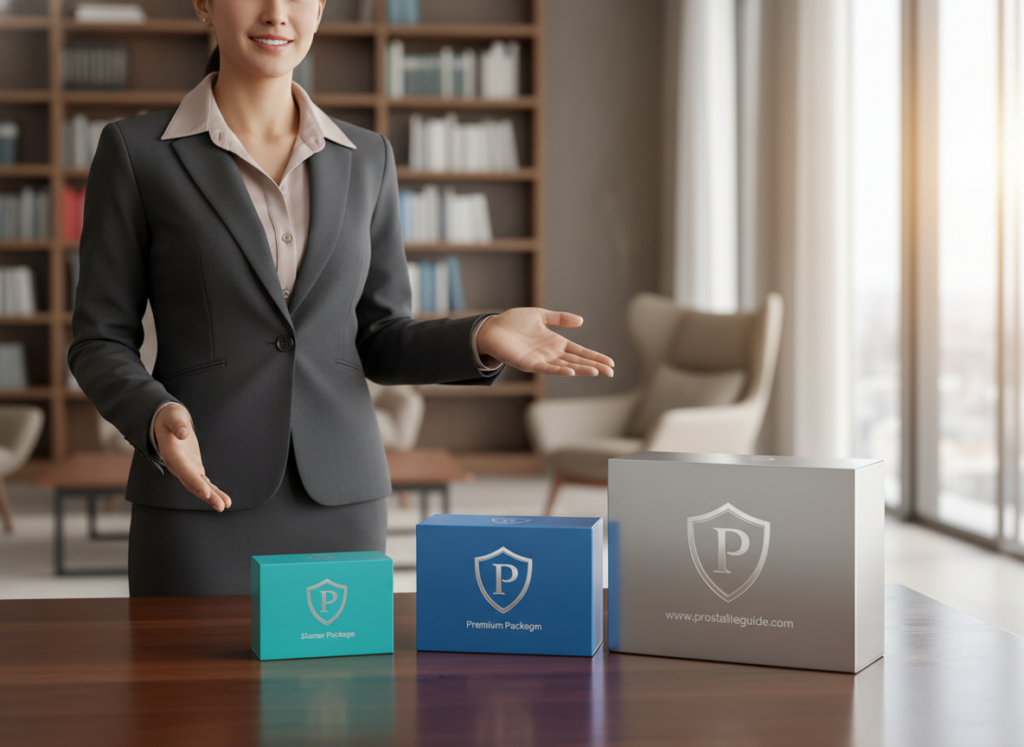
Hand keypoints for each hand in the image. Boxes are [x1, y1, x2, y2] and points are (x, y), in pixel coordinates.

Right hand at [154, 404, 231, 511]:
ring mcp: (185, 469)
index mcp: (171, 453)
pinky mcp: (193, 469)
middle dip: (207, 495)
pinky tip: (224, 500)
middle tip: (221, 506)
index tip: (206, 492)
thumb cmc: (170, 417)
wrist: (167, 422)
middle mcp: (177, 465)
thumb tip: (183, 433)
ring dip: (212, 497)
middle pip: (192, 483)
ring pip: (199, 486)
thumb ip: (177, 424)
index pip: (183, 470)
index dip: (195, 481)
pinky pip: (204, 482)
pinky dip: (213, 491)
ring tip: (225, 506)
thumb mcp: (173, 415)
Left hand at [476, 308, 614, 376]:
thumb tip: (581, 321)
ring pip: (566, 366)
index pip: (580, 352)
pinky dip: (559, 371)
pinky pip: (547, 369)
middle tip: (611, 372)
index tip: (610, 363)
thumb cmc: (513, 322)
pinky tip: (571, 372)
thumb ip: (559, 318)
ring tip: (596, 372)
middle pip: (577, 361)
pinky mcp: (529, 363)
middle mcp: (551, 353)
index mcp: (555, 343)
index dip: (595, 357)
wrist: (492, 328)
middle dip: (594, 366)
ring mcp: (541, 360)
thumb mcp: (540, 315)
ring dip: (581, 370)